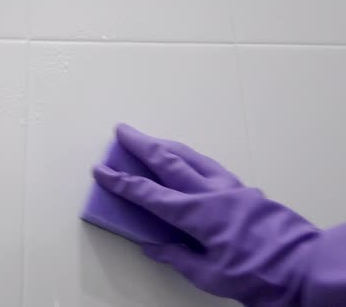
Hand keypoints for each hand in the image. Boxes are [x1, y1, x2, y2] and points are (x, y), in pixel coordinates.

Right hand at [93, 124, 320, 305]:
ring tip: (148, 138)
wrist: (307, 267)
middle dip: (140, 145)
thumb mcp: (211, 276)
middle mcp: (211, 193)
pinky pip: (209, 165)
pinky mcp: (243, 188)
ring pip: (190, 156)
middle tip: (121, 131)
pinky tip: (185, 157)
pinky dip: (189, 156)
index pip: (149, 194)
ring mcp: (230, 187)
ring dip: (165, 145)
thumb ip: (178, 258)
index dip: (121, 182)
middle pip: (168, 160)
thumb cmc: (260, 276)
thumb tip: (152, 247)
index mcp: (198, 214)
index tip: (101, 171)